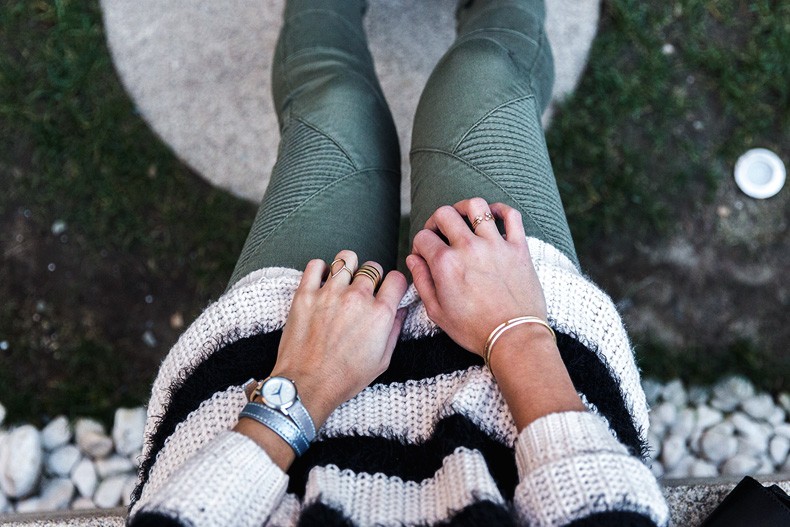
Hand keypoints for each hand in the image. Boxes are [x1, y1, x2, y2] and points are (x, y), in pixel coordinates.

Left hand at [271, 250, 407, 427]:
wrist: (308, 385)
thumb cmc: (345, 378)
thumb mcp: (382, 360)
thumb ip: (394, 330)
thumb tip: (400, 310)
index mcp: (380, 314)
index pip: (396, 278)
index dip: (394, 284)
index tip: (388, 290)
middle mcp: (357, 298)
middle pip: (372, 267)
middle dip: (372, 277)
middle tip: (363, 291)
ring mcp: (330, 293)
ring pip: (346, 258)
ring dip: (349, 267)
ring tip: (344, 279)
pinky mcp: (305, 294)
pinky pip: (316, 264)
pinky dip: (320, 268)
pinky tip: (322, 281)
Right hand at [407, 198, 547, 356]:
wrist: (514, 338)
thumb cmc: (474, 329)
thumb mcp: (437, 311)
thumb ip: (422, 281)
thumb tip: (414, 259)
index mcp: (446, 264)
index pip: (423, 237)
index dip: (419, 245)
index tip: (425, 255)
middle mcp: (469, 248)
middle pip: (444, 214)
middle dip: (436, 221)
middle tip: (439, 234)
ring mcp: (496, 245)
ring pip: (477, 206)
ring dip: (465, 208)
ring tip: (463, 218)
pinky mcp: (518, 248)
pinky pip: (512, 216)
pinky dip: (501, 210)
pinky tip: (493, 216)